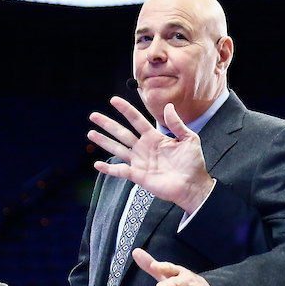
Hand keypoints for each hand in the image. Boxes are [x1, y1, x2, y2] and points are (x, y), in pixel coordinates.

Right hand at [89, 97, 215, 212]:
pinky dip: (108, 169)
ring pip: (117, 149)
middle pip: (122, 133)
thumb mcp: (189, 139)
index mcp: (154, 137)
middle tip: (93, 115)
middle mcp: (144, 148)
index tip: (114, 100)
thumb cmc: (193, 163)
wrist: (193, 186)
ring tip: (91, 133)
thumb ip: (177, 124)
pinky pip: (120, 171)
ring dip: (104, 141)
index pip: (137, 120)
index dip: (125, 110)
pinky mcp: (138, 176)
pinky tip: (97, 164)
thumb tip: (168, 106)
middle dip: (107, 124)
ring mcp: (140, 162)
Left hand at [132, 248, 220, 285]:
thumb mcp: (167, 274)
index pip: (171, 268)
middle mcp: (189, 280)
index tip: (154, 266)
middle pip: (179, 281)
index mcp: (179, 272)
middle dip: (170, 284)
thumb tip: (135, 252)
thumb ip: (151, 265)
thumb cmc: (183, 283)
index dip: (163, 267)